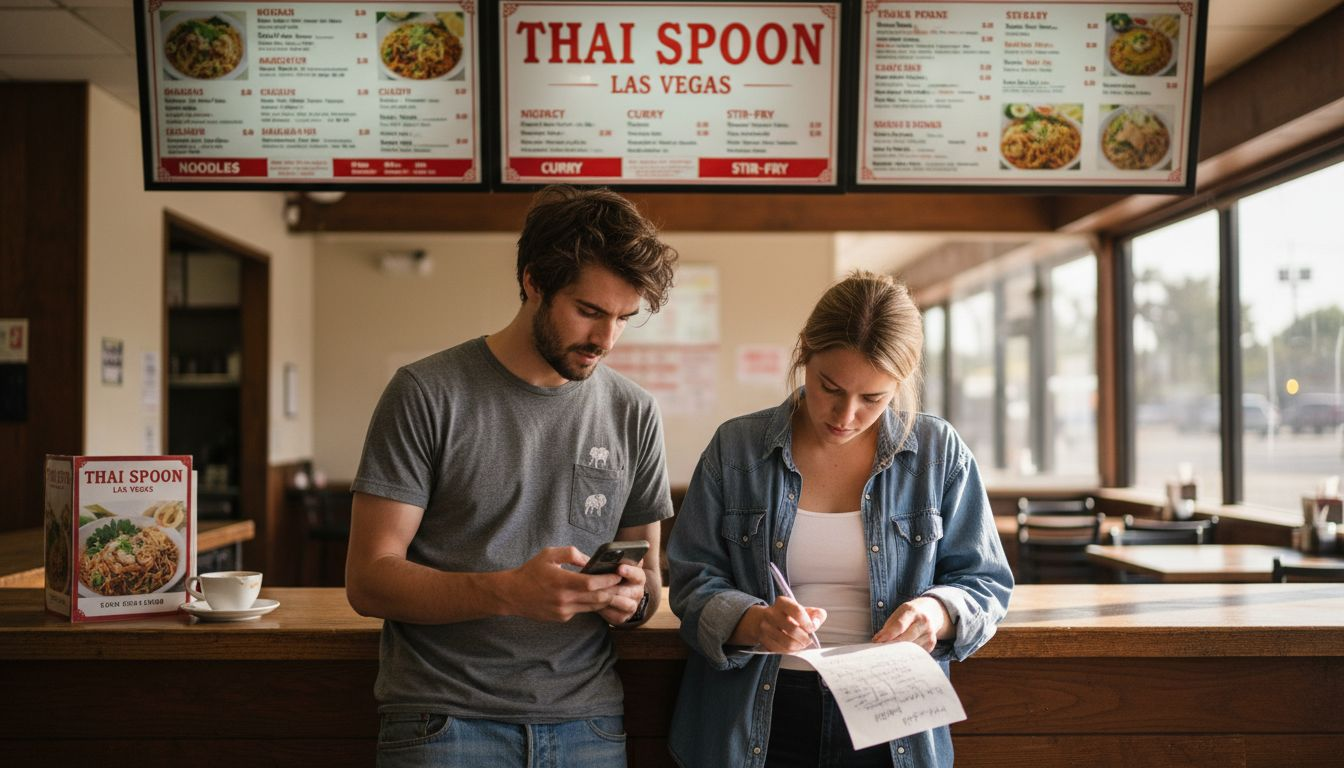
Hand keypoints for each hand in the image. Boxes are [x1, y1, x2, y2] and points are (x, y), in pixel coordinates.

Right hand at [502, 547, 622, 622]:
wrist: (512, 594)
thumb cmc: (531, 571)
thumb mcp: (549, 554)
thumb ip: (571, 554)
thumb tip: (590, 560)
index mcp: (561, 581)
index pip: (592, 584)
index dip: (608, 580)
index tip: (618, 574)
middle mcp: (564, 599)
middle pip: (597, 598)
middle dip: (613, 591)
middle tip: (622, 584)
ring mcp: (563, 611)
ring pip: (592, 607)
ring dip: (605, 599)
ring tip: (615, 590)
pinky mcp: (562, 618)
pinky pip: (582, 611)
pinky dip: (590, 604)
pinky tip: (595, 596)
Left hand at [596, 563, 646, 624]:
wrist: (608, 596)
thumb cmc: (606, 577)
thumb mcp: (605, 567)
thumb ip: (598, 561)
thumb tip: (580, 557)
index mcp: (637, 575)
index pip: (638, 572)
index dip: (630, 571)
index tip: (619, 568)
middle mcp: (638, 590)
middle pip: (632, 590)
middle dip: (617, 588)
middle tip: (604, 585)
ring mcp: (633, 604)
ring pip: (626, 604)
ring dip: (613, 600)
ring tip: (599, 596)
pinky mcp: (624, 616)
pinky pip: (618, 616)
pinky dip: (608, 612)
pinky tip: (597, 606)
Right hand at [744, 597, 826, 652]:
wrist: (762, 620)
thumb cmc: (786, 615)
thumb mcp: (801, 610)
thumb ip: (814, 614)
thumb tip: (817, 621)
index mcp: (782, 603)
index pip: (798, 611)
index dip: (808, 622)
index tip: (812, 628)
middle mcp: (771, 613)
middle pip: (793, 630)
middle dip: (805, 638)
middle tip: (808, 639)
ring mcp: (766, 627)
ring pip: (788, 643)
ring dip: (799, 646)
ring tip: (801, 644)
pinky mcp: (764, 640)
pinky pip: (781, 650)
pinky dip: (790, 651)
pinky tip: (793, 647)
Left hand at [872, 597, 950, 650]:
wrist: (930, 611)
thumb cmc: (908, 614)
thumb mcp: (898, 614)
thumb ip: (889, 627)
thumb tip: (877, 641)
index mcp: (912, 611)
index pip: (899, 625)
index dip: (888, 635)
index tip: (877, 642)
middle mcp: (923, 621)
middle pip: (906, 639)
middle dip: (892, 646)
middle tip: (880, 651)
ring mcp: (929, 633)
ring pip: (910, 648)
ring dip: (898, 652)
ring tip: (888, 653)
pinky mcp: (931, 643)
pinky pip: (916, 652)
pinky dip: (906, 653)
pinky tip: (900, 654)